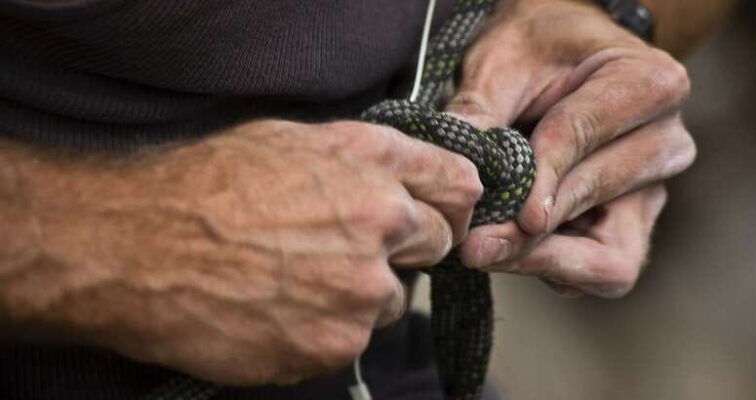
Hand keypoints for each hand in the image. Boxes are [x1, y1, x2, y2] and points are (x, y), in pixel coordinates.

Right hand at [0, 120, 481, 383]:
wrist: (138, 249)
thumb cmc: (203, 187)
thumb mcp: (289, 140)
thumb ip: (361, 157)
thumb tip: (404, 178)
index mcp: (372, 165)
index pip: (458, 185)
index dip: (450, 201)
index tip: (440, 212)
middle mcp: (381, 224)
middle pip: (437, 245)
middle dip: (405, 248)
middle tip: (351, 248)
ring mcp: (362, 290)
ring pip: (394, 299)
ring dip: (362, 294)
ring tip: (300, 279)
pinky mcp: (335, 344)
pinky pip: (353, 338)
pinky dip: (327, 328)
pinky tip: (282, 309)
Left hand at [445, 0, 695, 296]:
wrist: (560, 60)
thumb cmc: (536, 51)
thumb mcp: (501, 62)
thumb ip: (480, 112)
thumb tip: (459, 169)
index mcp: (650, 83)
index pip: (589, 135)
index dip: (546, 178)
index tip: (510, 211)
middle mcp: (666, 142)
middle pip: (603, 203)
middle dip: (536, 233)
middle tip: (476, 244)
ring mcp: (652, 191)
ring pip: (611, 257)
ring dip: (543, 260)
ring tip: (484, 249)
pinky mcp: (629, 226)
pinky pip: (597, 270)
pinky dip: (549, 265)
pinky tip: (505, 247)